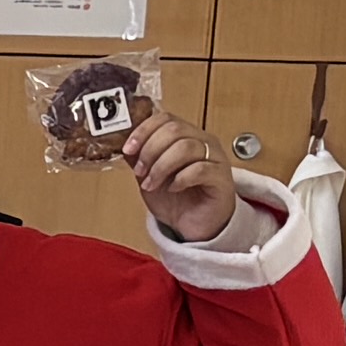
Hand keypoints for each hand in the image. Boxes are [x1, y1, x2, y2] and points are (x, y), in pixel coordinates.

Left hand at [120, 104, 242, 247]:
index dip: (144, 130)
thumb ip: (138, 158)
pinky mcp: (221, 178)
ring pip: (186, 147)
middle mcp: (203, 142)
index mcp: (186, 136)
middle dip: (150, 150)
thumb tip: (123, 144)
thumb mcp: (147, 176)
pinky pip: (201, 169)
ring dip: (161, 166)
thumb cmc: (176, 199)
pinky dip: (181, 178)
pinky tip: (172, 188)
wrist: (193, 226)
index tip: (128, 149)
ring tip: (151, 184)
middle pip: (175, 130)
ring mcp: (215, 158)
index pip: (166, 118)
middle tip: (139, 171)